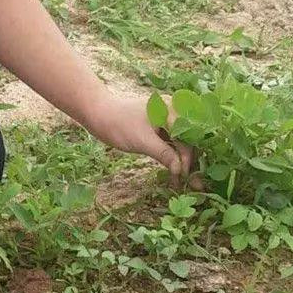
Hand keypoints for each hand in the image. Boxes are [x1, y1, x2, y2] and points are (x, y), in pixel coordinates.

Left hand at [83, 91, 198, 186]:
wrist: (98, 113)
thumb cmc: (119, 125)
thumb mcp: (143, 141)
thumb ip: (164, 154)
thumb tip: (180, 171)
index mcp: (171, 109)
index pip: (187, 138)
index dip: (187, 158)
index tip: (184, 177)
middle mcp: (173, 110)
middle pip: (188, 139)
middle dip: (190, 160)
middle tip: (194, 183)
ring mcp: (166, 117)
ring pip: (181, 141)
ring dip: (182, 159)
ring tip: (183, 178)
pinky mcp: (159, 124)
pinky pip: (171, 139)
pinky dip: (173, 153)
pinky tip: (174, 168)